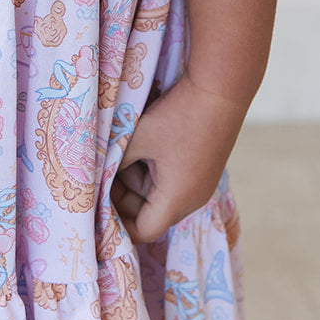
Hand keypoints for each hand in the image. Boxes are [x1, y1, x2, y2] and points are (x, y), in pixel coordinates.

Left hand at [109, 72, 247, 244]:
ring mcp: (198, 183)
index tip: (97, 201)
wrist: (221, 88)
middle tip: (104, 167)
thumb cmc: (179, 116)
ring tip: (122, 146)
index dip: (117, 221)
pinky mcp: (200, 167)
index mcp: (177, 200)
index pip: (142, 230)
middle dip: (123, 192)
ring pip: (156, 192)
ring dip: (136, 174)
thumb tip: (97, 172)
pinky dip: (151, 164)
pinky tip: (140, 141)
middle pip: (148, 211)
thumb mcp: (138, 138)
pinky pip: (168, 177)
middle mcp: (191, 198)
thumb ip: (115, 160)